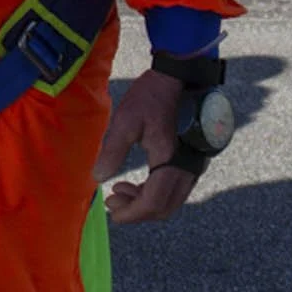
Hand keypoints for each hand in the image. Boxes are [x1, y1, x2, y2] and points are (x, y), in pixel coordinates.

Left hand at [94, 70, 201, 222]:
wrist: (177, 78)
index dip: (132, 213)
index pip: (153, 202)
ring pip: (170, 200)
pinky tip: (134, 183)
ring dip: (145, 202)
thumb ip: (112, 152)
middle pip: (164, 207)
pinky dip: (154, 192)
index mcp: (171, 161)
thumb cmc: (150, 97)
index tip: (112, 212)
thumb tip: (99, 178)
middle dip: (137, 210)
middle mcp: (187, 169)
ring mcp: (192, 166)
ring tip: (118, 191)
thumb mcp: (125, 121)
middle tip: (112, 201)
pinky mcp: (191, 161)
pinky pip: (174, 189)